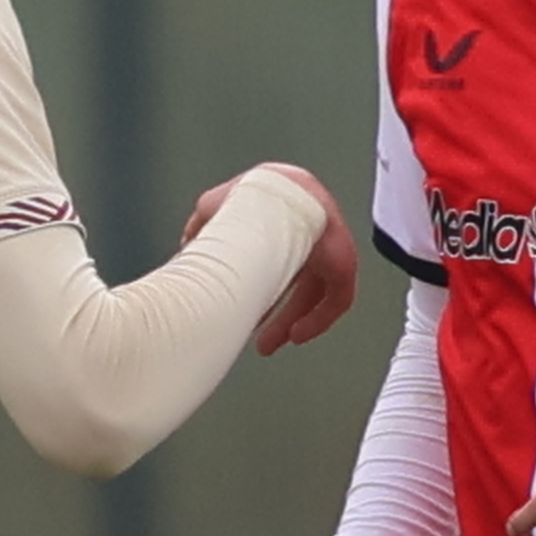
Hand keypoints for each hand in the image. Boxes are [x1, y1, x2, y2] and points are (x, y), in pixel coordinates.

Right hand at [206, 166, 360, 353]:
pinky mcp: (343, 263)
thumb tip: (191, 241)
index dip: (258, 286)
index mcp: (283, 217)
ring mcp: (329, 246)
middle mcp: (309, 232)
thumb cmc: (248, 196)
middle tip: (260, 340)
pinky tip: (297, 334)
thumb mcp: (213, 208)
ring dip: (291, 320)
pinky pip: (336, 298)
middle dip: (275, 315)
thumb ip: (204, 225)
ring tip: (269, 343)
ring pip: (313, 292)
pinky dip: (317, 319)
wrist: (277, 193)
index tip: (243, 307)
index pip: (275, 258)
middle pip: (295, 281)